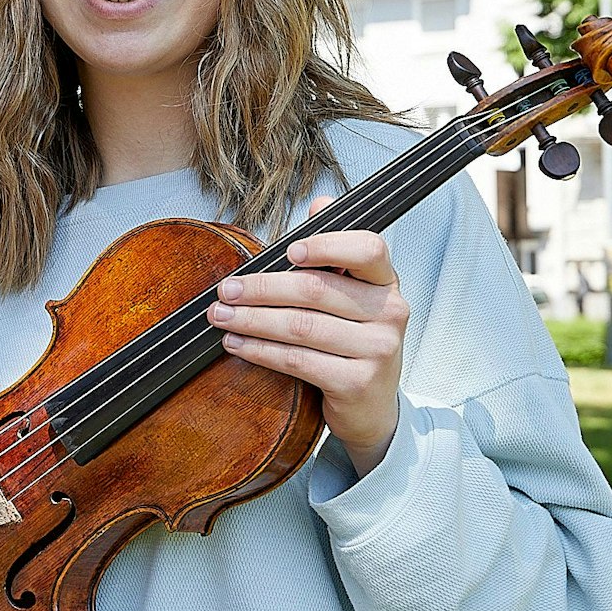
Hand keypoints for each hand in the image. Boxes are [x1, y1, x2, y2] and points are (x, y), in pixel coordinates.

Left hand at [207, 195, 407, 475]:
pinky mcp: (358, 382)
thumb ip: (334, 251)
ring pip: (301, 326)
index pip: (368, 248)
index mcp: (386, 282)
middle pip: (316, 289)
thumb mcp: (351, 296)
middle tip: (226, 289)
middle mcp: (390, 311)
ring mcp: (378, 349)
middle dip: (262, 288)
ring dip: (252, 319)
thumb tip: (321, 202)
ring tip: (221, 316)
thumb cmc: (352, 342)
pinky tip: (237, 344)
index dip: (327, 245)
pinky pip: (298, 360)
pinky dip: (260, 351)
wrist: (372, 408)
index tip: (287, 251)